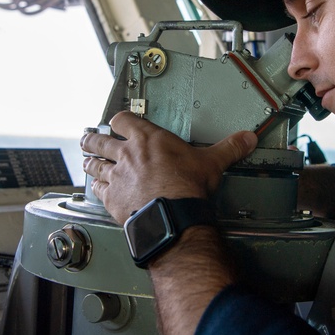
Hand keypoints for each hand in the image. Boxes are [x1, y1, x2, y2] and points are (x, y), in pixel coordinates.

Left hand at [80, 111, 257, 223]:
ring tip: (87, 161)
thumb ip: (228, 148)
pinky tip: (97, 188)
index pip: (123, 119)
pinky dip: (96, 187)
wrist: (171, 215)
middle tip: (89, 138)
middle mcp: (127, 154)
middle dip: (93, 139)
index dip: (119, 120)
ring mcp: (116, 176)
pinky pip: (97, 189)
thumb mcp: (211, 163)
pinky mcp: (112, 197)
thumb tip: (246, 138)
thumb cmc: (186, 187)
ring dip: (90, 162)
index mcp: (148, 139)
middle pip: (100, 140)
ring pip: (93, 163)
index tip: (119, 121)